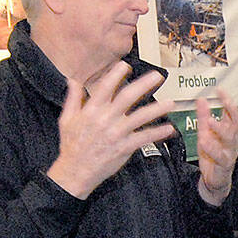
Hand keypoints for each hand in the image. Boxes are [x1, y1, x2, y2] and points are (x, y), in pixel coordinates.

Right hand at [47, 61, 177, 199]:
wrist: (75, 171)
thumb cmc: (71, 145)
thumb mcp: (67, 119)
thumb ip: (73, 98)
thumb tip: (73, 80)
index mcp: (91, 110)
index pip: (105, 87)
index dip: (116, 74)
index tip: (126, 66)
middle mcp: (105, 119)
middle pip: (127, 97)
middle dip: (144, 85)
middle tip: (158, 76)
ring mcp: (116, 133)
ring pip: (140, 117)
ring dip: (157, 109)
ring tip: (170, 103)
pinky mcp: (124, 147)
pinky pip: (144, 138)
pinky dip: (157, 133)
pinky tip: (169, 129)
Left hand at [195, 87, 237, 205]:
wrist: (214, 180)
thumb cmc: (212, 154)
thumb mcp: (205, 133)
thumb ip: (204, 117)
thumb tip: (202, 99)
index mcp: (229, 130)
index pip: (232, 112)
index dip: (228, 100)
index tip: (220, 90)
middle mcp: (233, 140)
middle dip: (232, 110)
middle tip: (224, 100)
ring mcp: (230, 152)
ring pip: (230, 138)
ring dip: (220, 128)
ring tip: (210, 121)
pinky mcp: (224, 165)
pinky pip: (221, 156)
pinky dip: (212, 148)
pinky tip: (204, 142)